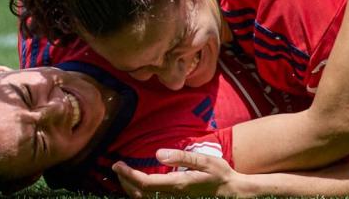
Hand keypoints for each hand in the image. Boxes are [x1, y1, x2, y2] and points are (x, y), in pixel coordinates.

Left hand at [115, 148, 237, 196]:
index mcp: (177, 185)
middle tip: (117, 167)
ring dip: (130, 187)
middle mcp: (172, 196)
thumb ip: (182, 157)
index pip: (145, 183)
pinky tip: (138, 183)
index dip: (128, 175)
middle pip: (139, 193)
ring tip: (124, 174)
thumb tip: (158, 154)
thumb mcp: (204, 160)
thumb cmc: (219, 174)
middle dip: (125, 181)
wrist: (230, 193)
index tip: (118, 164)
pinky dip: (139, 192)